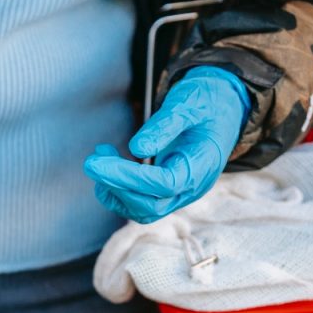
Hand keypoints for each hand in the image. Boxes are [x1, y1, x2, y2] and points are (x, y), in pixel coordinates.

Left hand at [84, 66, 250, 222]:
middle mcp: (192, 187)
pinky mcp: (167, 193)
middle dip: (116, 186)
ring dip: (114, 191)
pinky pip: (139, 205)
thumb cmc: (205, 102)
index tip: (98, 163)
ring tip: (99, 158)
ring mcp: (180, 193)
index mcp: (202, 165)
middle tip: (92, 161)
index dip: (128, 177)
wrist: (221, 108)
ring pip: (142, 211)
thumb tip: (137, 147)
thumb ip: (165, 125)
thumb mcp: (187, 103)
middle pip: (150, 206)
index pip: (164, 183)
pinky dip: (117, 192)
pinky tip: (107, 167)